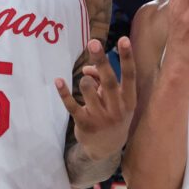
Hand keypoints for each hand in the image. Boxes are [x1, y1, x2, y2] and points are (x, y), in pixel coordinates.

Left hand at [55, 37, 136, 159]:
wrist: (106, 148)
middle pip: (108, 81)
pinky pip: (72, 105)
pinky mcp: (85, 125)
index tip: (123, 39)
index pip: (129, 76)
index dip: (127, 58)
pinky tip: (58, 81)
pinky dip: (64, 92)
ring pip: (88, 90)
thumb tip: (87, 67)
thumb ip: (103, 80)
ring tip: (86, 80)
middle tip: (93, 43)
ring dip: (84, 80)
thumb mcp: (115, 99)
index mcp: (129, 101)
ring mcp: (101, 118)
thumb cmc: (112, 115)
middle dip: (101, 61)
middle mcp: (117, 110)